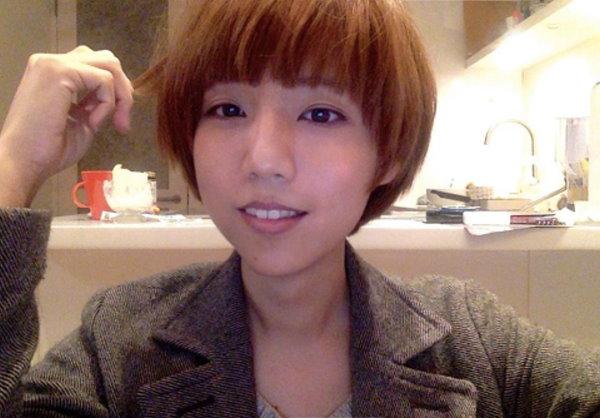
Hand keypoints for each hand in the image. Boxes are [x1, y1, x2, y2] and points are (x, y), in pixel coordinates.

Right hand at [0, 46, 133, 206]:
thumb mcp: (81, 121)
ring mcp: (54, 63)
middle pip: (106, 60)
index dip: (114, 92)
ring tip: (115, 122)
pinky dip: (108, 103)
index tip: (119, 123)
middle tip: (123, 121)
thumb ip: (96, 104)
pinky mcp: (60, 71)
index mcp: (53, 73)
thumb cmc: (49, 149)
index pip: (95, 67)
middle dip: (123, 90)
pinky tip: (92, 122)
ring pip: (109, 65)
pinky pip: (103, 80)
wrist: (24, 161)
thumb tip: (116, 97)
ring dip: (120, 96)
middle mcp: (51, 62)